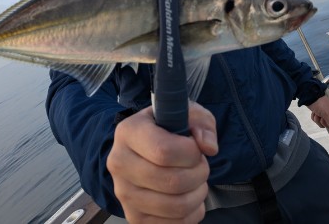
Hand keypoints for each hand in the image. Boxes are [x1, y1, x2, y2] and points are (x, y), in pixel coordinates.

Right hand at [107, 102, 217, 222]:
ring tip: (196, 180)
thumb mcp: (187, 114)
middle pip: (172, 182)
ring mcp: (124, 193)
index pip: (164, 151)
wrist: (145, 149)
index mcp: (128, 132)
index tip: (196, 147)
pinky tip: (188, 196)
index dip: (191, 153)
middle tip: (200, 164)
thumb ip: (202, 124)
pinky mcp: (134, 217)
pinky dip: (192, 213)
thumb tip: (209, 147)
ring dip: (198, 194)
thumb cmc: (169, 130)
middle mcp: (119, 163)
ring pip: (175, 206)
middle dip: (199, 173)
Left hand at [308, 95, 328, 138]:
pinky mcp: (319, 114)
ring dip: (318, 120)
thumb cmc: (321, 103)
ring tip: (318, 113)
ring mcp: (326, 115)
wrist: (310, 97)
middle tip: (323, 117)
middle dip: (325, 123)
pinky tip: (314, 112)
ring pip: (322, 124)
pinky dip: (315, 117)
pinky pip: (317, 121)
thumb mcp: (327, 114)